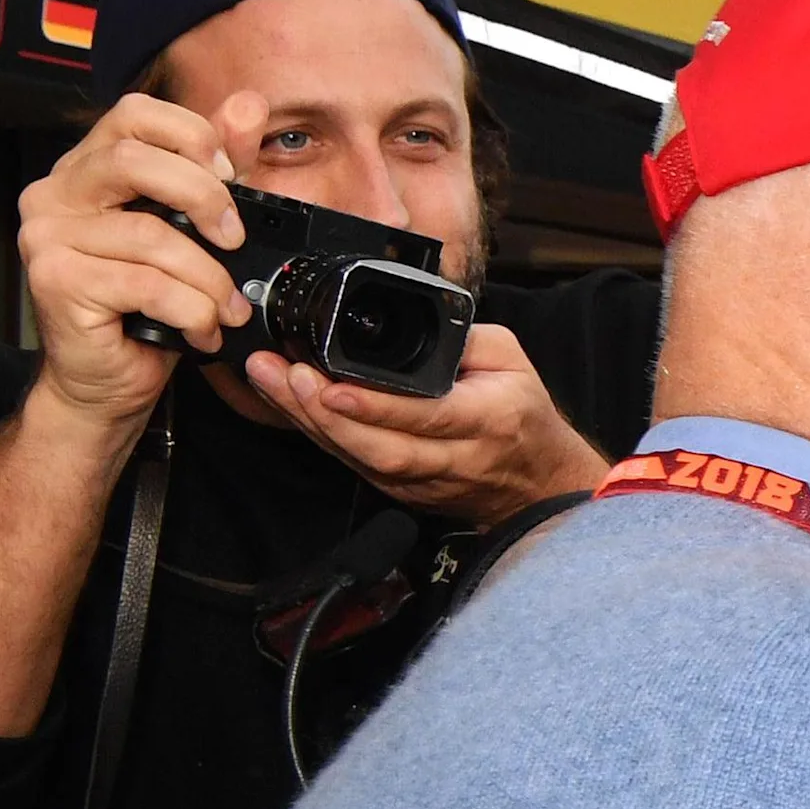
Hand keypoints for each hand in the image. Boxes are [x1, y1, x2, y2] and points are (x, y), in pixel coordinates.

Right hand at [17, 90, 259, 426]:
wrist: (106, 381)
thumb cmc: (145, 309)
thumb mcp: (191, 232)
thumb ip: (213, 168)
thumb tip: (247, 105)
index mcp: (87, 169)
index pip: (135, 113)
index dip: (191, 136)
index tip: (229, 176)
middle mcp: (56, 193)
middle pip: (136, 159)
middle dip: (204, 198)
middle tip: (234, 241)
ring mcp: (48, 236)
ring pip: (152, 235)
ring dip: (208, 278)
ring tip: (225, 308)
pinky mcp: (55, 280)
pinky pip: (146, 284)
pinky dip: (191, 310)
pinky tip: (200, 330)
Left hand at [242, 323, 608, 523]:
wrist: (538, 484)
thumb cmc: (523, 415)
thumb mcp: (511, 360)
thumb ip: (463, 337)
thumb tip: (413, 316)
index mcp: (487, 420)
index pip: (427, 417)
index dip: (376, 407)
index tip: (333, 386)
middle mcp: (455, 458)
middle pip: (381, 448)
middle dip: (324, 415)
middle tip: (283, 374)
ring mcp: (425, 482)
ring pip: (361, 460)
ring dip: (310, 422)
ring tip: (271, 379)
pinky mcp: (403, 493)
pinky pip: (354, 464)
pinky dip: (317, 434)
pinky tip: (288, 403)